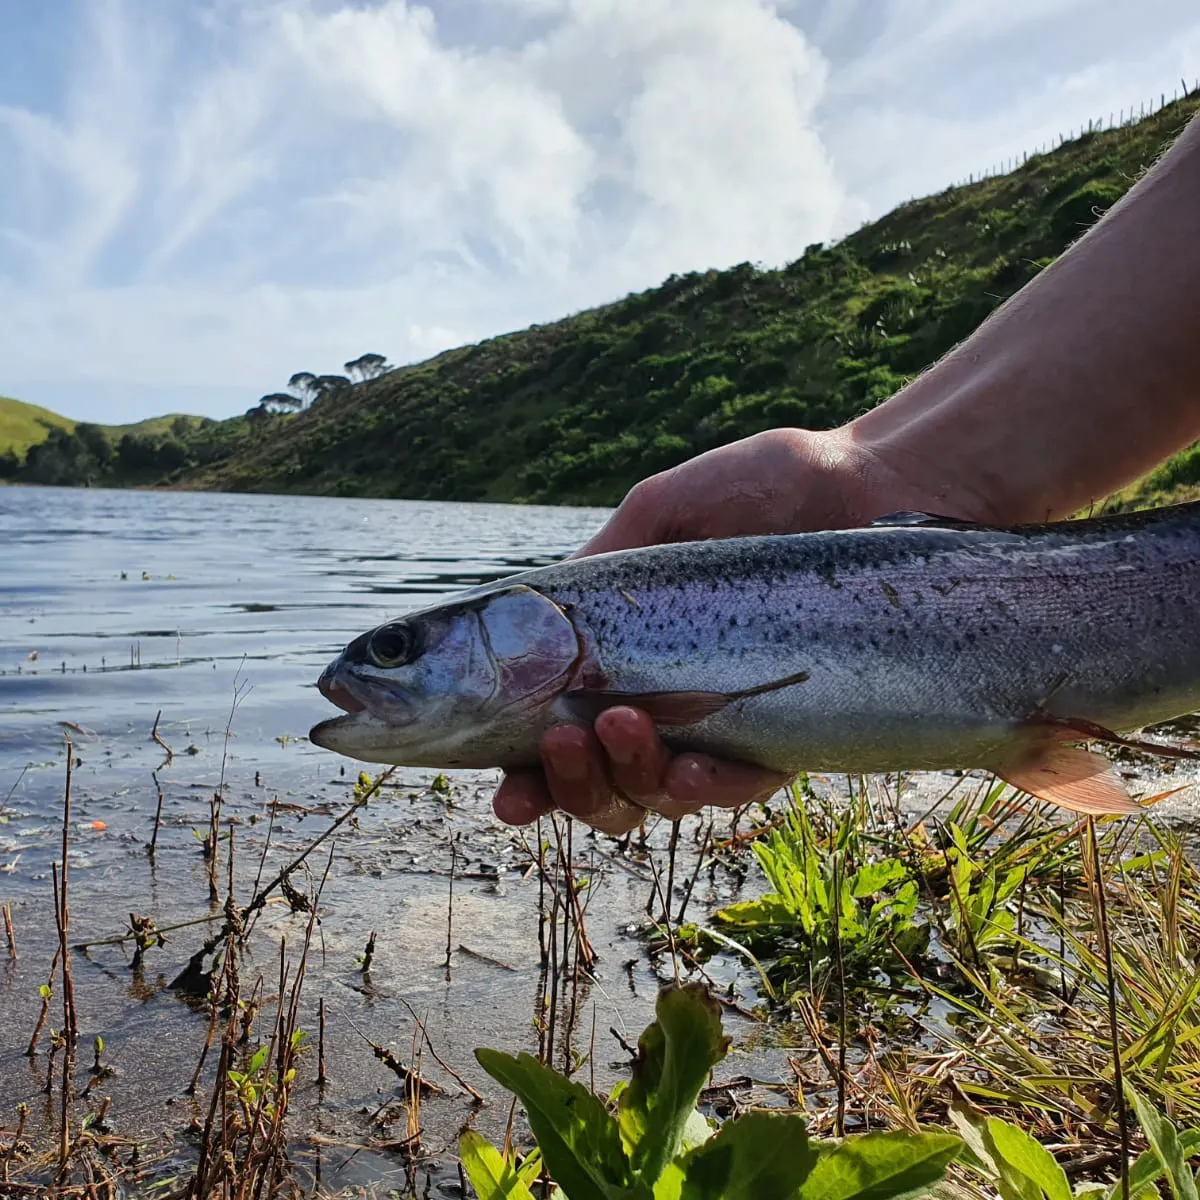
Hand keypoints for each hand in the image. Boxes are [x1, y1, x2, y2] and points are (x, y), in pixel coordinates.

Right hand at [491, 426, 946, 834]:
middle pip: (602, 784)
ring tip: (622, 725)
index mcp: (624, 659)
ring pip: (660, 796)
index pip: (563, 736)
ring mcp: (725, 724)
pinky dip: (709, 784)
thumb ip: (601, 566)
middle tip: (564, 736)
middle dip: (572, 782)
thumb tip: (526, 623)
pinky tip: (691, 764)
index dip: (530, 777)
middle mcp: (668, 704)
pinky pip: (741, 784)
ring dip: (628, 777)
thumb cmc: (763, 487)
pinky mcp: (788, 732)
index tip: (504, 792)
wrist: (868, 483)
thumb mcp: (660, 512)